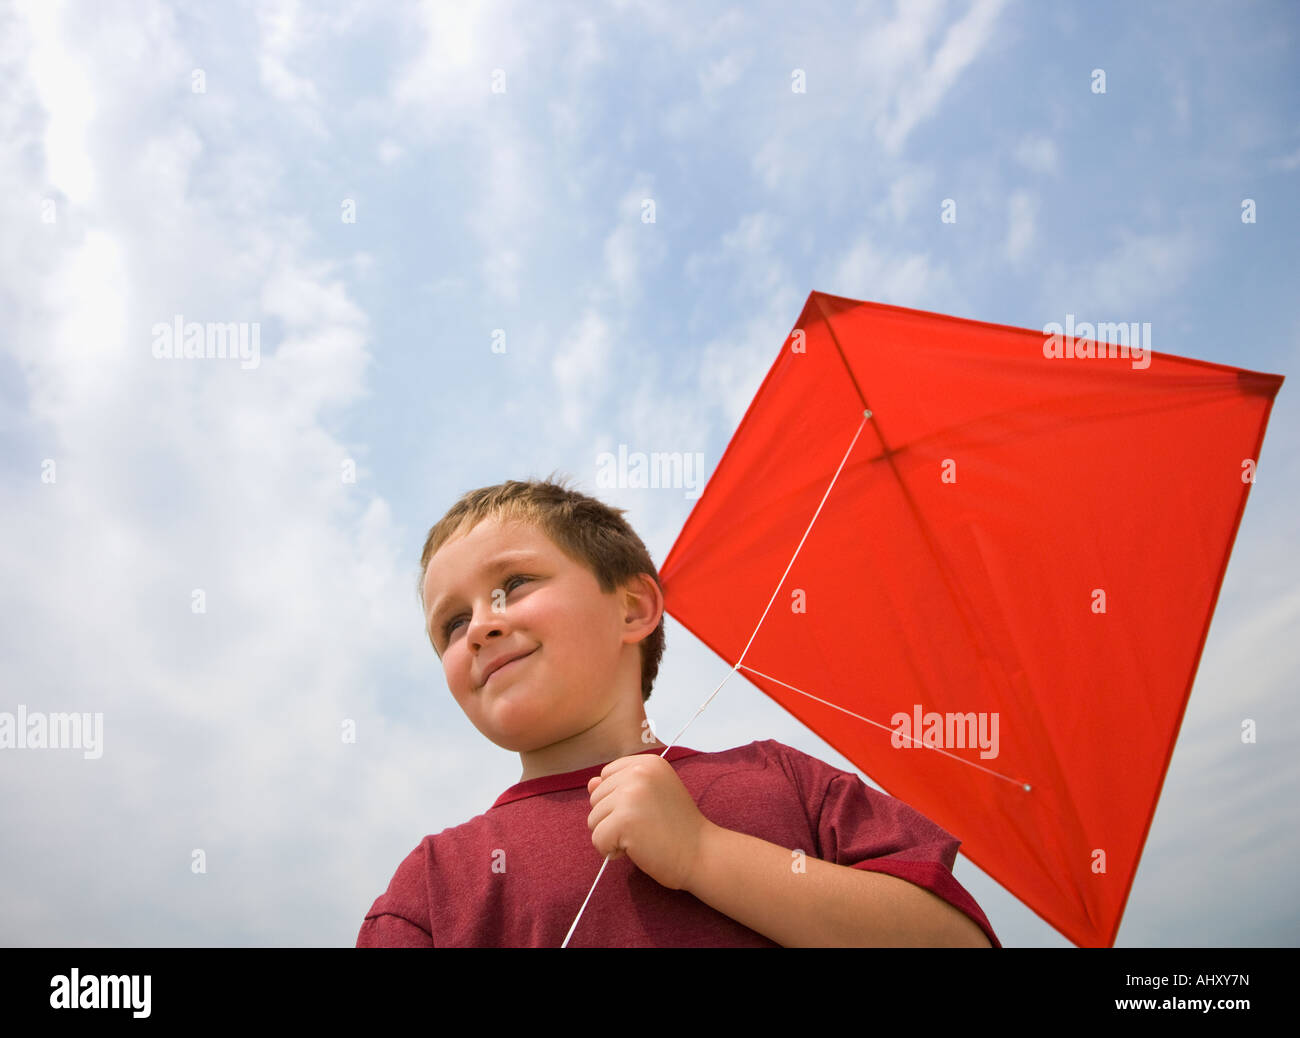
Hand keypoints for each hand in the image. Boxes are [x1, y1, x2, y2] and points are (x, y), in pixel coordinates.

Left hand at [586, 754, 710, 890]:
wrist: (702, 853)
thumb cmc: (678, 827)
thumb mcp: (652, 797)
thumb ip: (621, 787)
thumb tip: (590, 783)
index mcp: (647, 762)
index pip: (606, 776)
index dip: (618, 800)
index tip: (645, 811)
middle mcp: (638, 772)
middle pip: (596, 797)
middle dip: (614, 819)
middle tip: (646, 827)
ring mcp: (631, 795)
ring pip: (593, 819)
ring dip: (612, 835)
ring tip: (643, 837)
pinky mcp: (624, 820)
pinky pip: (597, 840)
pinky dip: (611, 851)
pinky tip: (637, 849)